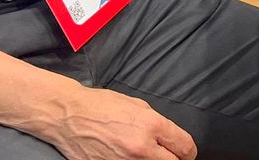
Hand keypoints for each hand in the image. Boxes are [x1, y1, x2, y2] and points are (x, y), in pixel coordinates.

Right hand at [45, 86, 195, 159]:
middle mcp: (141, 148)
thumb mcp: (138, 105)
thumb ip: (157, 123)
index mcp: (152, 126)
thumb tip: (170, 138)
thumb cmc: (103, 106)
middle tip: (172, 157)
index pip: (184, 147)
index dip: (188, 151)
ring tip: (149, 156)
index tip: (186, 153)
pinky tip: (130, 158)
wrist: (70, 116)